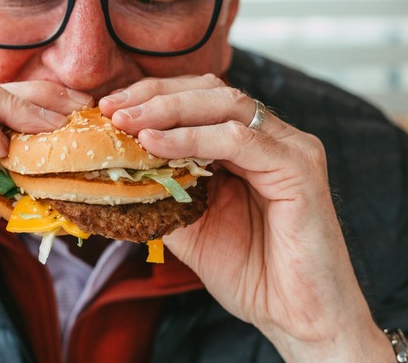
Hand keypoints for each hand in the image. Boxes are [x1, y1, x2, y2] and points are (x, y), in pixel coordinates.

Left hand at [99, 74, 392, 361]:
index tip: (108, 107)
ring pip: (225, 105)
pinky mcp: (299, 167)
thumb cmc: (250, 273)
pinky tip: (155, 143)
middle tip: (112, 108)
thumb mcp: (190, 224)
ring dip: (168, 110)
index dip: (152, 96)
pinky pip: (239, 140)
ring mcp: (289, 147)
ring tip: (127, 122)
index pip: (199, 99)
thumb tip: (115, 167)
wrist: (295, 317)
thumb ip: (163, 189)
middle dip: (155, 95)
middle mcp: (271, 137)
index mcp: (248, 145)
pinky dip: (192, 138)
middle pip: (211, 90)